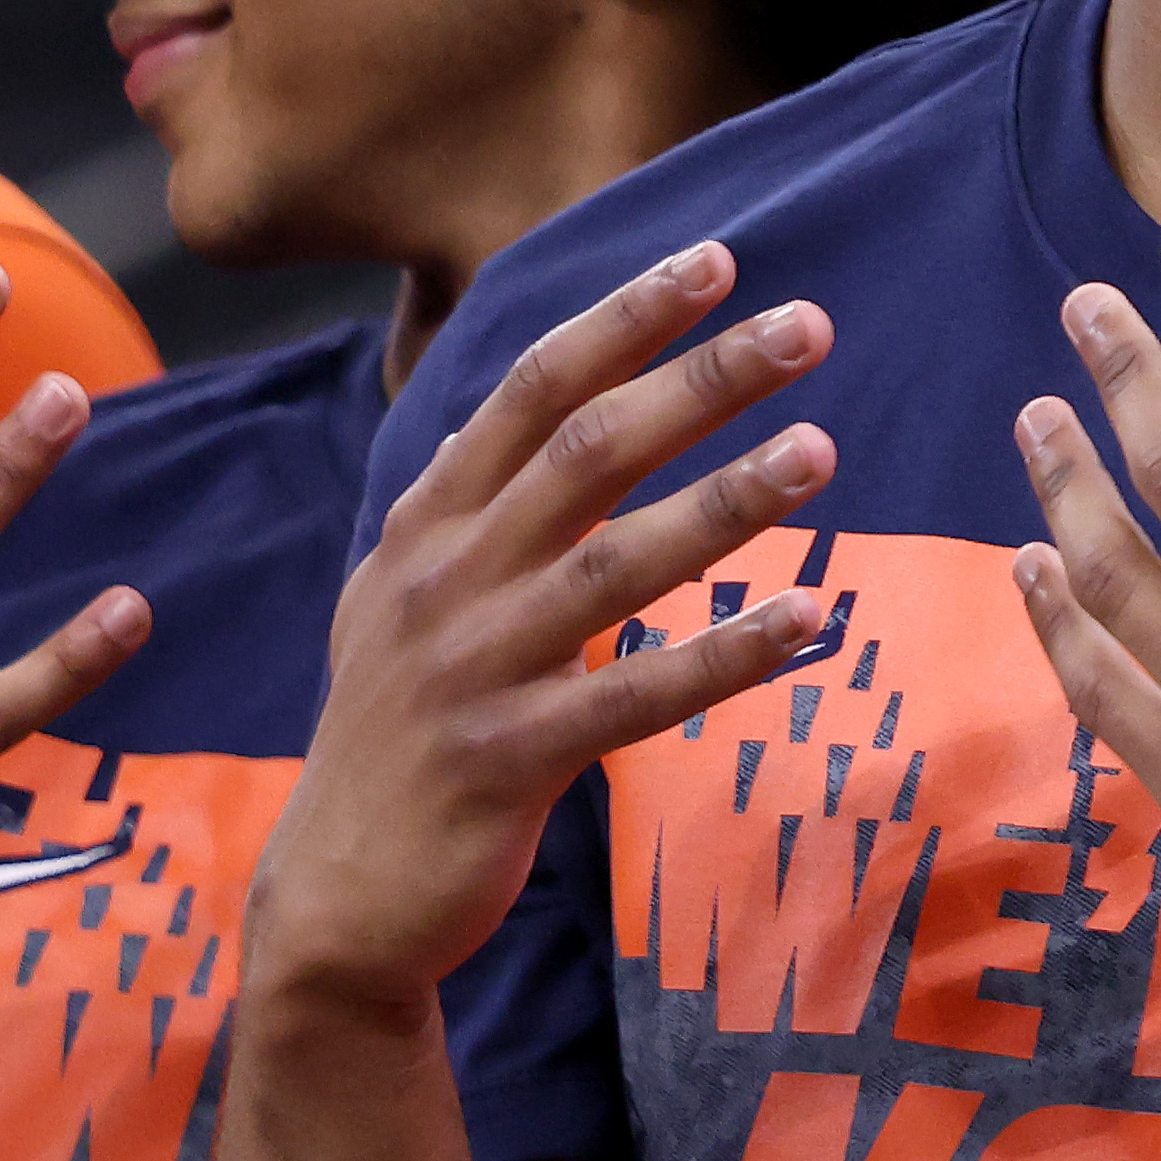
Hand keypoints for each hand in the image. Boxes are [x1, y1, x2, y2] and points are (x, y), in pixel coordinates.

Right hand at [256, 244, 844, 1014]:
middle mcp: (440, 580)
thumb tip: (505, 418)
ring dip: (726, 502)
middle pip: (585, 451)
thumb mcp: (406, 600)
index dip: (624, 320)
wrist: (335, 900)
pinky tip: (812, 618)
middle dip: (700, 380)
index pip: (531, 390)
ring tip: (825, 449)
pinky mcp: (505, 759)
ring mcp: (468, 670)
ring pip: (614, 564)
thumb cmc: (401, 734)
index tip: (719, 259)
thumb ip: (466, 509)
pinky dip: (727, 654)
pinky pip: (635, 696)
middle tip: (809, 326)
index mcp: (426, 526)